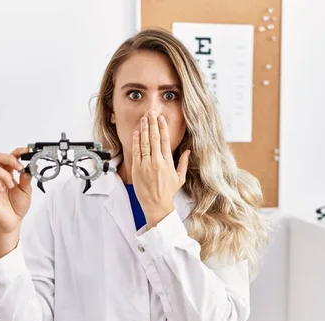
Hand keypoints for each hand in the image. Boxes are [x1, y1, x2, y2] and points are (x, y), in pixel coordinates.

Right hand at [0, 147, 32, 234]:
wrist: (12, 222)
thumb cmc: (17, 207)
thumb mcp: (26, 190)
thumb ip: (27, 178)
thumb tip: (30, 166)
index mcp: (8, 173)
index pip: (9, 157)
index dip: (17, 152)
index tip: (26, 151)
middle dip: (8, 158)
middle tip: (19, 167)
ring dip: (4, 175)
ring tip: (11, 185)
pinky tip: (2, 190)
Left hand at [132, 110, 189, 228]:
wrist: (156, 205)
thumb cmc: (168, 192)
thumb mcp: (180, 178)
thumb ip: (183, 163)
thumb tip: (188, 151)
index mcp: (168, 162)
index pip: (165, 141)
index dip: (163, 128)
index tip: (161, 118)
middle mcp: (157, 162)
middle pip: (155, 138)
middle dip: (152, 124)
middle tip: (151, 112)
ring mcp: (146, 165)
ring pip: (145, 143)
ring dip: (144, 129)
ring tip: (143, 118)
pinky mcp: (137, 169)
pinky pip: (136, 152)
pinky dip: (136, 141)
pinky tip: (137, 132)